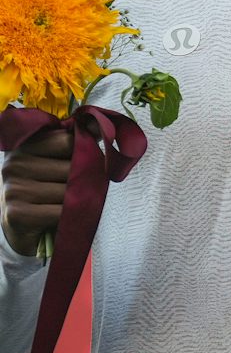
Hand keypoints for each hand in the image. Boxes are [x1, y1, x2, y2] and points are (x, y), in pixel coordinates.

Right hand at [1, 129, 73, 254]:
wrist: (22, 228)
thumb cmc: (45, 189)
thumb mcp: (57, 160)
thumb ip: (76, 141)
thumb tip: (95, 123)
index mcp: (24, 145)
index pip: (70, 141)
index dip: (85, 153)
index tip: (85, 161)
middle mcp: (14, 164)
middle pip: (73, 167)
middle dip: (84, 180)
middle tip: (78, 190)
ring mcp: (13, 188)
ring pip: (69, 191)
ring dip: (78, 200)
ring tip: (69, 204)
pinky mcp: (17, 213)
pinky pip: (61, 212)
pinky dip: (70, 217)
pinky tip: (62, 219)